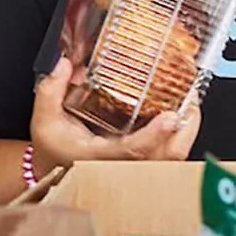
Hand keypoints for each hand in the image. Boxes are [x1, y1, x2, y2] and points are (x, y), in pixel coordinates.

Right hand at [29, 57, 201, 173]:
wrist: (58, 172)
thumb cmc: (56, 148)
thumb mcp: (44, 120)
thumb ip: (50, 91)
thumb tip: (64, 64)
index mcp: (99, 157)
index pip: (131, 150)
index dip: (153, 135)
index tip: (169, 116)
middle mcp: (123, 165)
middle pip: (166, 157)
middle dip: (185, 128)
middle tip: (190, 98)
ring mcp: (137, 165)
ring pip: (174, 157)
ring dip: (187, 129)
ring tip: (191, 101)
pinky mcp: (144, 161)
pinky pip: (172, 152)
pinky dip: (182, 133)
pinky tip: (183, 112)